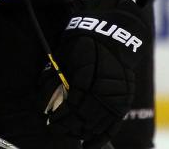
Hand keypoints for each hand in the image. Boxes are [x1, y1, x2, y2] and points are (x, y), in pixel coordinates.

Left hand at [42, 0, 148, 146]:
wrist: (113, 31)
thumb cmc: (82, 40)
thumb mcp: (64, 53)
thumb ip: (54, 76)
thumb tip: (42, 100)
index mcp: (88, 71)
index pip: (73, 102)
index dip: (60, 115)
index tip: (48, 121)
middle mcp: (106, 83)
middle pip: (86, 114)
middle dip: (69, 125)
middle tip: (55, 129)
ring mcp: (119, 91)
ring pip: (101, 120)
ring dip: (84, 131)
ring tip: (71, 135)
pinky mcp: (126, 96)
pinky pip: (115, 121)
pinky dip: (103, 134)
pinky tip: (92, 143)